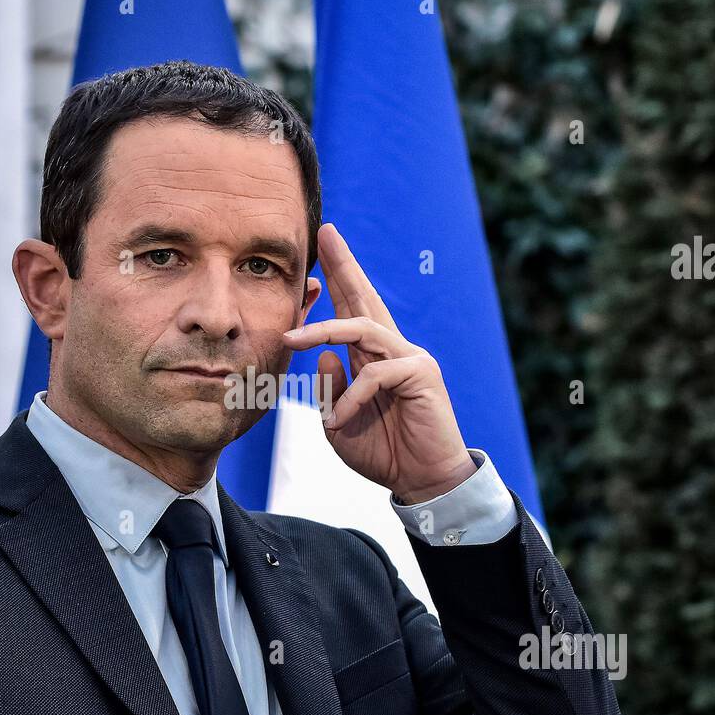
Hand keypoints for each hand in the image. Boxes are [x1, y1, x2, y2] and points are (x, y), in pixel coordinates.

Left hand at [283, 224, 476, 504]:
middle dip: (343, 265)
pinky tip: (339, 420)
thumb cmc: (382, 452)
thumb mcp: (339, 421)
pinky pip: (376, 374)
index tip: (320, 246)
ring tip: (291, 339)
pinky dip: (352, 397)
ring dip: (323, 332)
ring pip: (363, 329)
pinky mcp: (421, 374)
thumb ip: (331, 389)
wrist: (422, 481)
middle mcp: (392, 349)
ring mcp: (409, 358)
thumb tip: (325, 355)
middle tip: (325, 233)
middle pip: (365, 297)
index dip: (337, 277)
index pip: (352, 309)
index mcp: (372, 357)